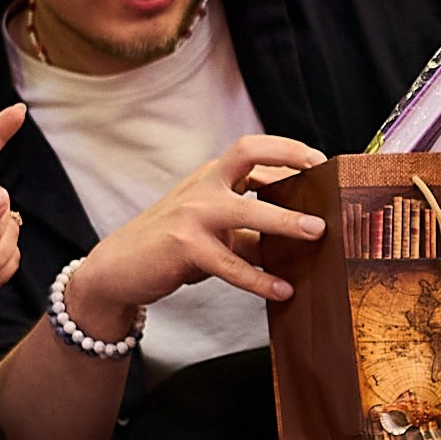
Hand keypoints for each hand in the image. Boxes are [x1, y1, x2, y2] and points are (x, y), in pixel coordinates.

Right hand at [68, 135, 328, 338]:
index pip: (251, 149)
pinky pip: (230, 263)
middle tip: (323, 177)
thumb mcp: (213, 232)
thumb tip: (298, 239)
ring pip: (246, 210)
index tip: (319, 160)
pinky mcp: (184, 245)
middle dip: (289, 159)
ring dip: (284, 220)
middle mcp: (201, 187)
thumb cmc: (171, 248)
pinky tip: (282, 290)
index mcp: (209, 177)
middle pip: (247, 156)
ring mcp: (191, 214)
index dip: (287, 150)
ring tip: (317, 233)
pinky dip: (259, 278)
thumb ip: (250, 230)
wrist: (117, 269)